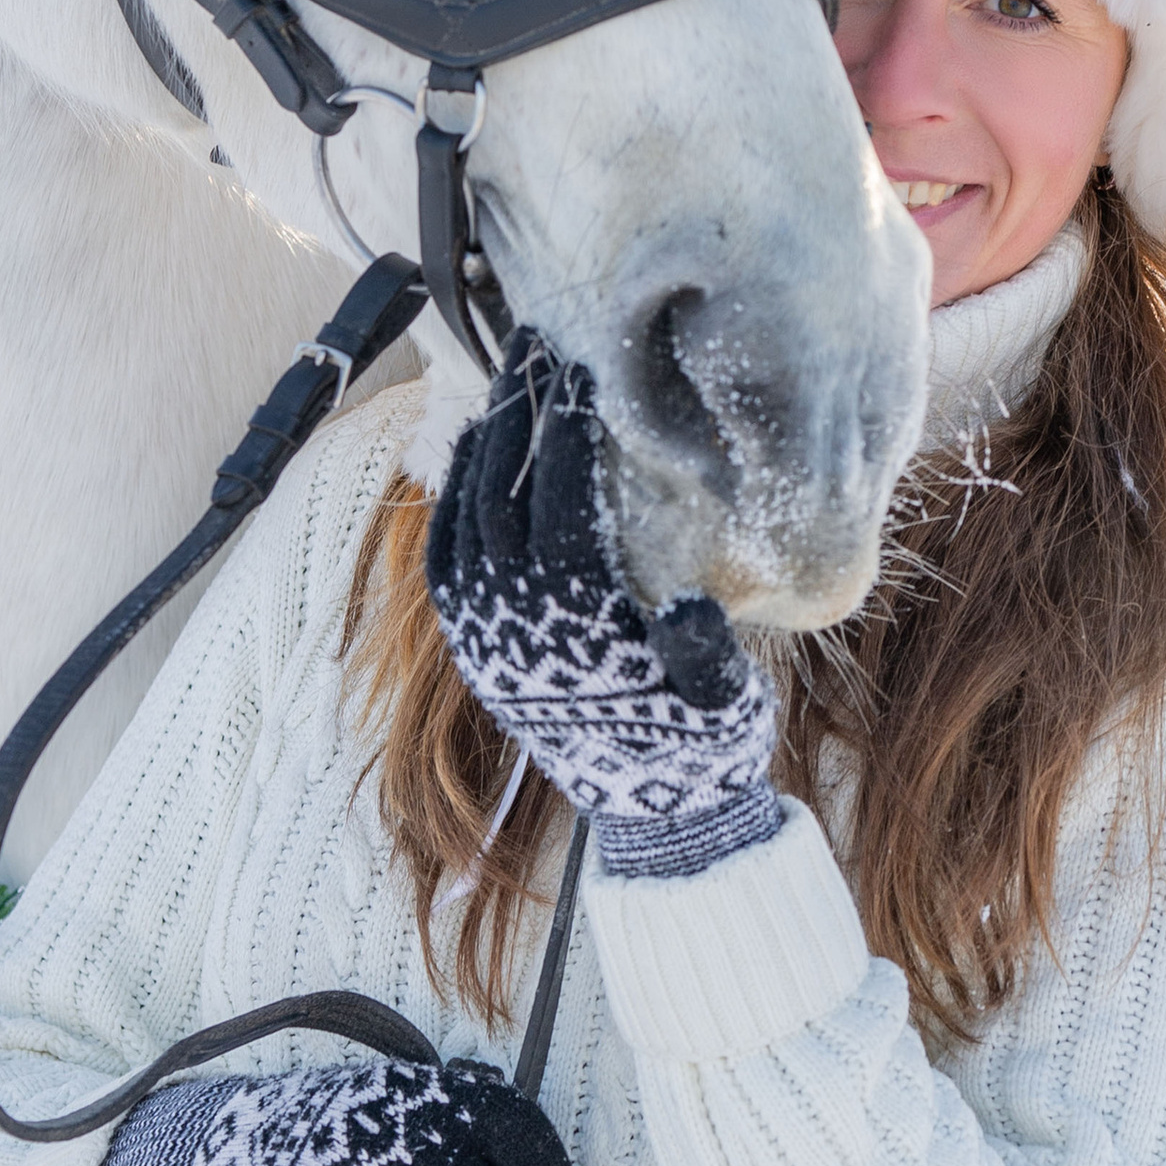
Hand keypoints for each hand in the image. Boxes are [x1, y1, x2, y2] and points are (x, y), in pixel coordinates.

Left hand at [426, 332, 783, 880]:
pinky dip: (452, 498)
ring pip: (466, 516)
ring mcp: (485, 635)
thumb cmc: (702, 745)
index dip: (567, 425)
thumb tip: (684, 603)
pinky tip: (471, 456)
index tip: (580, 366)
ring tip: (510, 384)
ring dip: (486, 445)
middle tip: (538, 345)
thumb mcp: (720, 698)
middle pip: (503, 489)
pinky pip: (446, 557)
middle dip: (521, 412)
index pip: (559, 495)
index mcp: (575, 622)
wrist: (658, 819)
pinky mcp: (475, 649)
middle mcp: (515, 624)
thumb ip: (701, 650)